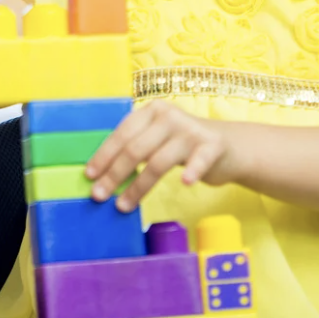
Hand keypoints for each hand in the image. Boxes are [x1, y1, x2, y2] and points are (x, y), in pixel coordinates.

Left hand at [85, 101, 243, 211]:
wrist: (229, 147)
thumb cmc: (184, 146)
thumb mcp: (158, 139)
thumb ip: (136, 147)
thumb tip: (101, 175)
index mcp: (152, 111)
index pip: (122, 134)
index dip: (104, 155)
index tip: (89, 176)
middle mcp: (169, 116)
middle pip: (135, 149)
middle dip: (114, 175)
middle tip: (99, 196)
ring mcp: (191, 130)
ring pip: (158, 162)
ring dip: (137, 187)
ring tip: (122, 206)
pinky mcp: (212, 145)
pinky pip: (199, 161)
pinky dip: (193, 171)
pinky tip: (185, 183)